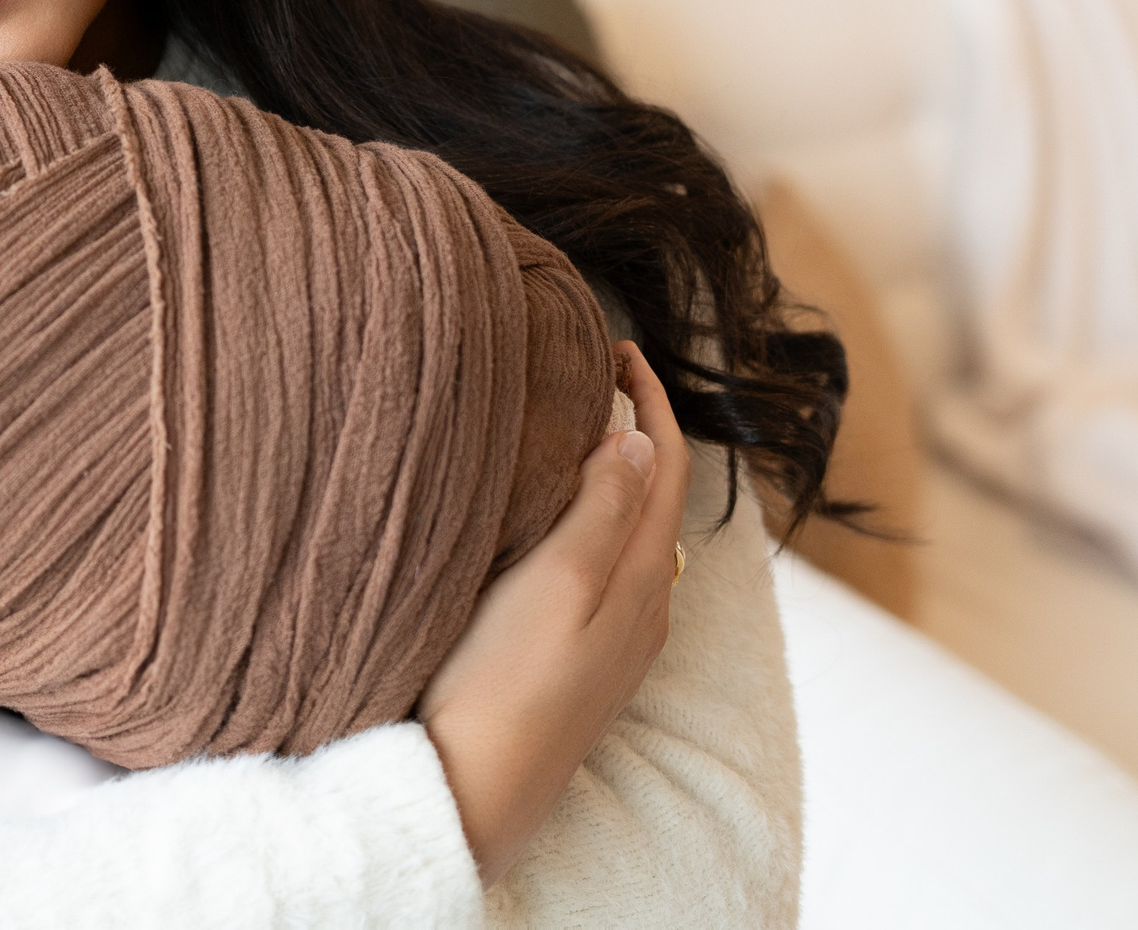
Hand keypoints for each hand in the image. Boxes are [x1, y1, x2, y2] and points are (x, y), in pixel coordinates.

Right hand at [417, 341, 689, 886]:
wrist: (473, 791)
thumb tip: (640, 438)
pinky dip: (595, 522)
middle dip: (636, 431)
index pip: (664, 468)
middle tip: (594, 376)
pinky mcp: (577, 664)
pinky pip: (606, 571)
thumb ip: (601, 510)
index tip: (618, 347)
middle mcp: (641, 608)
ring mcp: (611, 642)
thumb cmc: (505, 684)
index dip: (650, 401)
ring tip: (575, 433)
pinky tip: (556, 523)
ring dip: (614, 477)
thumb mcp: (557, 582)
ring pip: (631, 536)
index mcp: (640, 578)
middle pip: (655, 498)